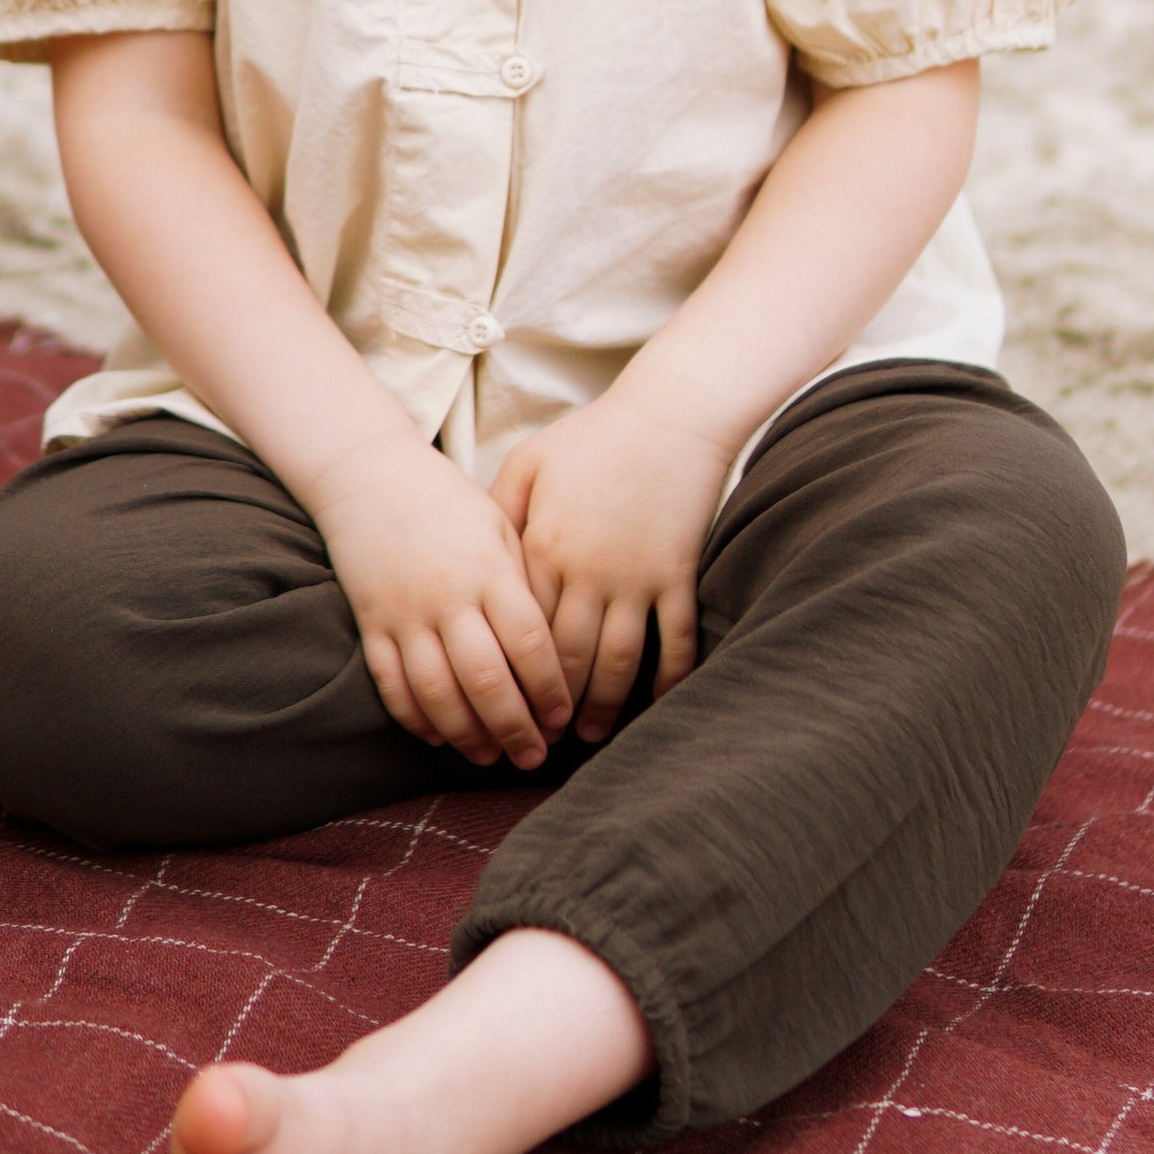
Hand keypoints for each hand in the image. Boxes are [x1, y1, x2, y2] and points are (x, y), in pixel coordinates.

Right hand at [307, 433, 572, 771]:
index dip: (550, 689)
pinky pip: (391, 684)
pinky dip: (415, 718)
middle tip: (534, 756)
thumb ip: (526, 581)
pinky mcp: (371, 623)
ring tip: (490, 756)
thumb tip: (559, 645)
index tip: (564, 718)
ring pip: (438, 692)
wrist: (368, 474)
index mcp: (490, 570)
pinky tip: (439, 737)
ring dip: (467, 734)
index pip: (530, 643)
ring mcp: (405, 613)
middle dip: (515, 728)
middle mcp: (448, 596)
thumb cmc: (448, 501)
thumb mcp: (499, 526)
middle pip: (487, 679)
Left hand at [491, 384, 732, 744]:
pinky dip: (668, 678)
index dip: (509, 676)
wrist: (669, 415)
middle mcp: (587, 572)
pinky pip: (674, 640)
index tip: (498, 705)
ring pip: (617, 661)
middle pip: (565, 659)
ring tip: (588, 734)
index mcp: (544, 547)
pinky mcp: (677, 575)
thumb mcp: (529, 463)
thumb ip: (499, 513)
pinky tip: (656, 703)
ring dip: (603, 704)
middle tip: (536, 739)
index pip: (519, 631)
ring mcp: (637, 577)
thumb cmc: (593, 436)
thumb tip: (477, 562)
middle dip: (550, 707)